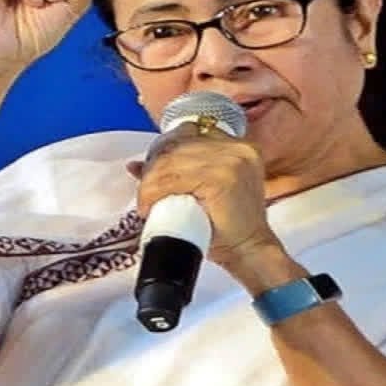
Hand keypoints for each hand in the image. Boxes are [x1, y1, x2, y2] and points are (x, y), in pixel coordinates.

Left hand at [128, 123, 286, 285]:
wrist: (249, 252)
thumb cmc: (227, 228)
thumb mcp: (202, 192)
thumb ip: (177, 173)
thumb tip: (136, 166)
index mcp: (237, 147)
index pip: (187, 132)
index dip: (163, 150)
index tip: (151, 171)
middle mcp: (237, 148)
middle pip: (176, 145)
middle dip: (152, 167)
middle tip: (144, 193)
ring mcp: (231, 160)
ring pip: (171, 161)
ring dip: (149, 183)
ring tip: (146, 203)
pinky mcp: (222, 178)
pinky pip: (173, 178)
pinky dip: (153, 191)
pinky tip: (149, 205)